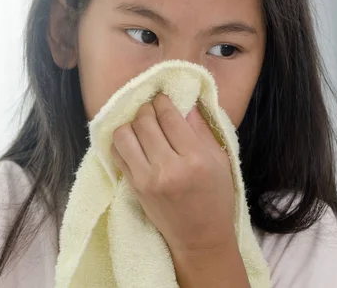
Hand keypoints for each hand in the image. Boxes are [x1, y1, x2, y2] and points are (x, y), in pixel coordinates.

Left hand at [111, 93, 235, 254]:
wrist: (200, 238)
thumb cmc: (216, 198)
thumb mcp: (220, 161)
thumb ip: (202, 131)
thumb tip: (186, 104)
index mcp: (195, 159)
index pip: (170, 117)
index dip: (163, 101)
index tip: (163, 98)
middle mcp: (169, 168)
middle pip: (145, 121)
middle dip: (147, 109)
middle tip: (152, 109)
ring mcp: (147, 179)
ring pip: (124, 134)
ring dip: (131, 124)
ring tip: (141, 126)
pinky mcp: (134, 187)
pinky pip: (117, 154)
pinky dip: (122, 142)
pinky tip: (133, 142)